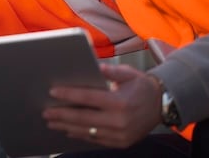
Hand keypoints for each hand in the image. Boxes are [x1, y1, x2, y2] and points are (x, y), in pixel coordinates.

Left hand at [42, 63, 162, 147]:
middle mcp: (119, 121)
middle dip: (62, 115)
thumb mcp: (129, 74)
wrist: (162, 105)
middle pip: (83, 118)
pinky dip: (81, 134)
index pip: (88, 98)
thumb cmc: (142, 86)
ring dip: (67, 127)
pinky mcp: (121, 143)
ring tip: (52, 122)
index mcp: (120, 102)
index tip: (53, 93)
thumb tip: (94, 66)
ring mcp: (120, 135)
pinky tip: (69, 130)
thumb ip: (111, 71)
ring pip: (88, 131)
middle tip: (46, 112)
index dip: (69, 95)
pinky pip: (96, 139)